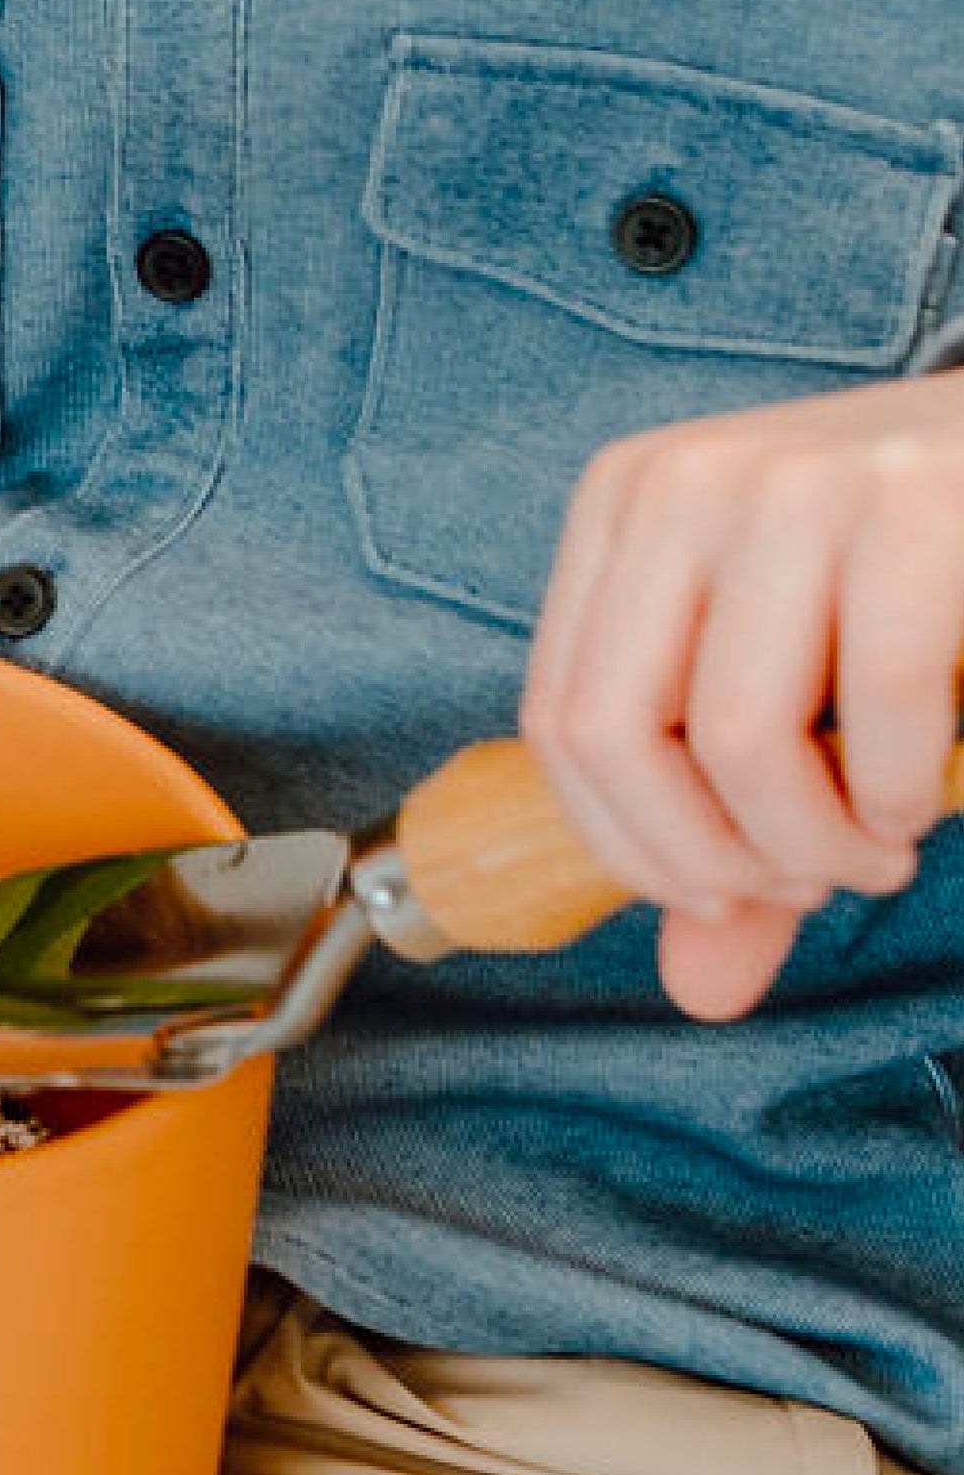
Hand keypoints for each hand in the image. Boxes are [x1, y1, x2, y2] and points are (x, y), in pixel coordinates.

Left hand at [518, 367, 963, 1018]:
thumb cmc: (898, 576)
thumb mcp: (786, 676)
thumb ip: (734, 824)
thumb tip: (697, 991)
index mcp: (624, 507)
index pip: (557, 720)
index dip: (634, 849)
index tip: (725, 893)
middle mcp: (683, 483)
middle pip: (616, 734)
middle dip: (715, 861)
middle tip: (806, 885)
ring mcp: (792, 485)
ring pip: (738, 738)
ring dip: (819, 850)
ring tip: (874, 850)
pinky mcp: (911, 507)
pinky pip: (882, 711)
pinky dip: (902, 798)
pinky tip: (917, 801)